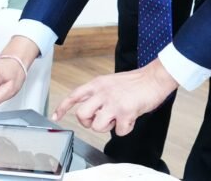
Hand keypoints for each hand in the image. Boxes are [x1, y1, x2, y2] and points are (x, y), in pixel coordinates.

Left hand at [52, 59, 177, 135]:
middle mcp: (103, 92)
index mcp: (98, 84)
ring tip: (117, 118)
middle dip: (89, 122)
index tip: (56, 116)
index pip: (75, 95)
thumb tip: (91, 110)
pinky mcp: (126, 112)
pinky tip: (130, 119)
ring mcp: (114, 103)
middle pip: (82, 115)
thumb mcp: (110, 82)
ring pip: (97, 126)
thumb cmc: (135, 82)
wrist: (154, 79)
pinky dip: (124, 129)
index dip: (63, 107)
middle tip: (100, 120)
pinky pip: (118, 132)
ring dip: (107, 128)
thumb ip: (98, 93)